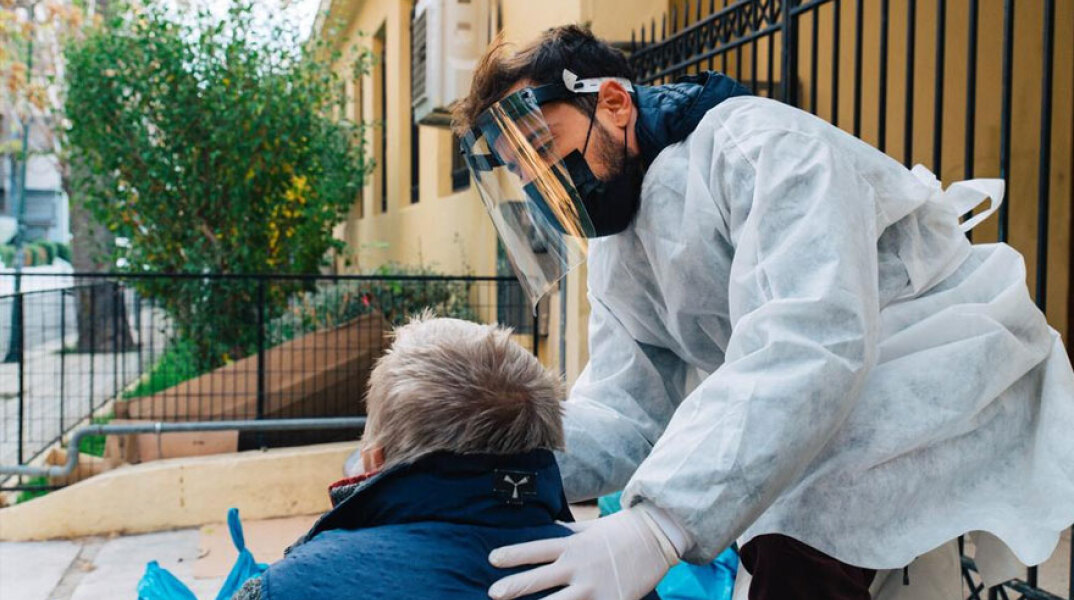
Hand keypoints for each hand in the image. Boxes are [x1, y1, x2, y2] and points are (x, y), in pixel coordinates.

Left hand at [487, 506, 678, 599]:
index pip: (536, 550)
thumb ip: (567, 531)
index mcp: (573, 546)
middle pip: (539, 579)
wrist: (657, 536)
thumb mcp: (591, 527)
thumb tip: (548, 526)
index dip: (513, 554)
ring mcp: (594, 587)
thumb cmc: (622, 530)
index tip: (492, 559)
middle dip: (514, 587)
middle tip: (493, 593)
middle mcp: (579, 566)